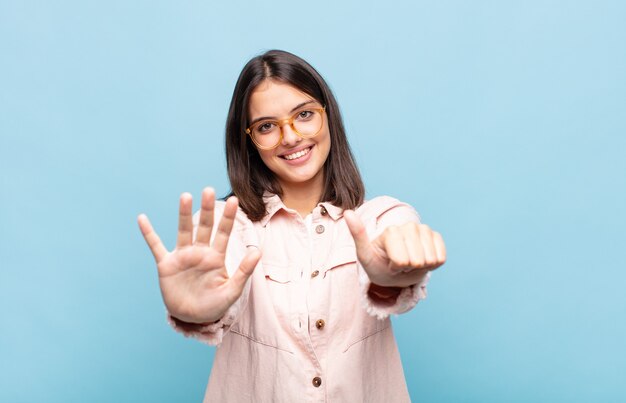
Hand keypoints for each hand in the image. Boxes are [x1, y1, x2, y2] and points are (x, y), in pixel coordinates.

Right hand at [138, 188, 260, 323]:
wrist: (192, 319)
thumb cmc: (214, 305)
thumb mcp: (232, 291)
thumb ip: (244, 271)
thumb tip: (258, 251)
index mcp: (216, 257)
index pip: (223, 233)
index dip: (228, 217)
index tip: (234, 200)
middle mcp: (199, 252)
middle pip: (204, 226)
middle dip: (207, 209)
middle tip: (209, 190)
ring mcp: (182, 257)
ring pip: (183, 231)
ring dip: (183, 214)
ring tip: (186, 196)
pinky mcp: (166, 265)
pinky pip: (156, 246)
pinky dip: (149, 233)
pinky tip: (142, 218)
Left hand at [343, 211, 445, 287]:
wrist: (393, 270)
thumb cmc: (377, 264)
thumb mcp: (364, 255)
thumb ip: (358, 234)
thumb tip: (347, 212)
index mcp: (391, 230)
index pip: (402, 261)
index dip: (396, 268)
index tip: (389, 263)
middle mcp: (408, 226)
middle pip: (417, 261)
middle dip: (408, 268)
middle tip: (399, 264)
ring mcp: (424, 229)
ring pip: (430, 260)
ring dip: (420, 267)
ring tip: (408, 263)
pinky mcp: (436, 237)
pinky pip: (441, 258)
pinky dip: (432, 265)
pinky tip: (421, 260)